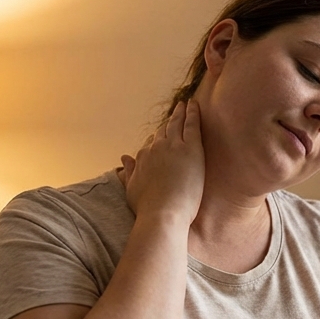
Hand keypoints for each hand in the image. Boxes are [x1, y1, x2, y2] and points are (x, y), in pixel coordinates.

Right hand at [118, 100, 204, 223]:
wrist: (162, 214)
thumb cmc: (148, 208)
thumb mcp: (132, 189)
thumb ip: (129, 173)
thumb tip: (124, 160)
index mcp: (142, 158)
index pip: (151, 143)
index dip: (158, 138)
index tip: (163, 134)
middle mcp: (155, 148)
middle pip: (163, 130)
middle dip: (170, 120)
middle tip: (177, 109)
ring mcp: (173, 146)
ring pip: (176, 123)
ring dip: (181, 112)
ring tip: (186, 104)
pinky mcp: (191, 149)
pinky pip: (191, 125)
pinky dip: (193, 113)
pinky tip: (195, 105)